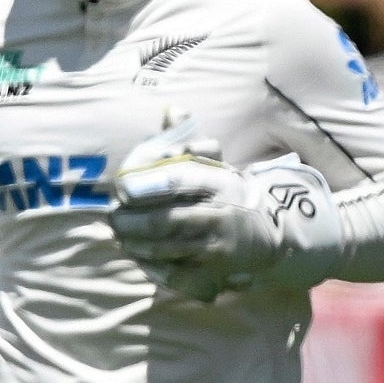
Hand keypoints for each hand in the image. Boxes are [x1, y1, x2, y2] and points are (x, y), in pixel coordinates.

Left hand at [110, 127, 341, 299]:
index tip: (122, 188)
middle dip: (131, 222)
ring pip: (167, 248)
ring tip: (122, 237)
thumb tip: (170, 109)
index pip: (178, 180)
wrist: (270, 233)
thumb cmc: (227, 194)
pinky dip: (154, 268)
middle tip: (114, 218)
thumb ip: (186, 140)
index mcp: (219, 182)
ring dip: (137, 244)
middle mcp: (220, 213)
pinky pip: (177, 273)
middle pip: (165, 220)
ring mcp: (218, 245)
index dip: (145, 185)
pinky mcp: (215, 271)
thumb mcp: (214, 164)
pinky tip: (141, 258)